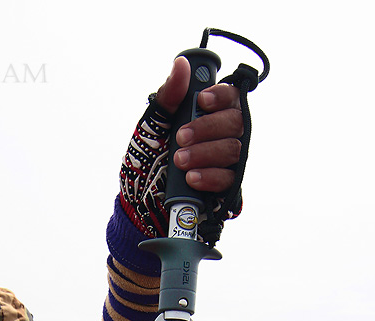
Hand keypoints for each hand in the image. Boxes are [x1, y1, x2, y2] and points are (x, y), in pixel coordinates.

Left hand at [118, 56, 241, 238]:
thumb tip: (180, 65)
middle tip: (180, 137)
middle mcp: (223, 136)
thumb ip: (167, 97)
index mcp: (209, 115)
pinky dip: (210, 177)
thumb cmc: (147, 159)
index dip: (222, 96)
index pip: (231, 96)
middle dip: (207, 128)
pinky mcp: (225, 188)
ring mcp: (226, 162)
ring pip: (233, 150)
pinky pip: (229, 179)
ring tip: (179, 160)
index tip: (202, 101)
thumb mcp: (152, 125)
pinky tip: (192, 177)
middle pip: (236, 122)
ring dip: (205, 153)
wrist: (138, 201)